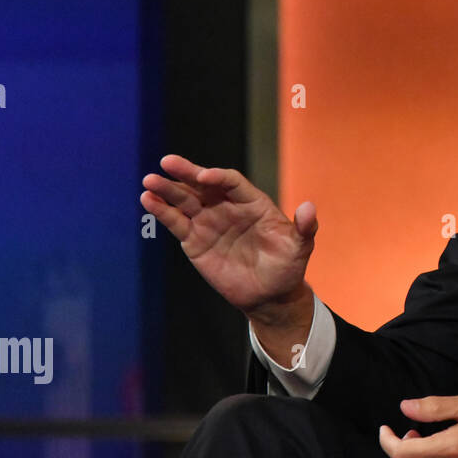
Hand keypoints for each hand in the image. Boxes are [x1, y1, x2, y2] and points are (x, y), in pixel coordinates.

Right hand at [140, 154, 316, 316]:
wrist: (270, 295)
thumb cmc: (287, 267)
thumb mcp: (301, 247)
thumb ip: (305, 228)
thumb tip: (309, 207)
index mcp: (252, 203)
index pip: (231, 182)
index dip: (218, 177)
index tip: (204, 177)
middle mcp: (228, 207)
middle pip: (204, 185)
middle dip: (186, 172)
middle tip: (167, 162)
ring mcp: (209, 222)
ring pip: (185, 200)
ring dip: (167, 190)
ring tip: (149, 181)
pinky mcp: (195, 241)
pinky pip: (176, 223)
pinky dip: (162, 212)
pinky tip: (147, 200)